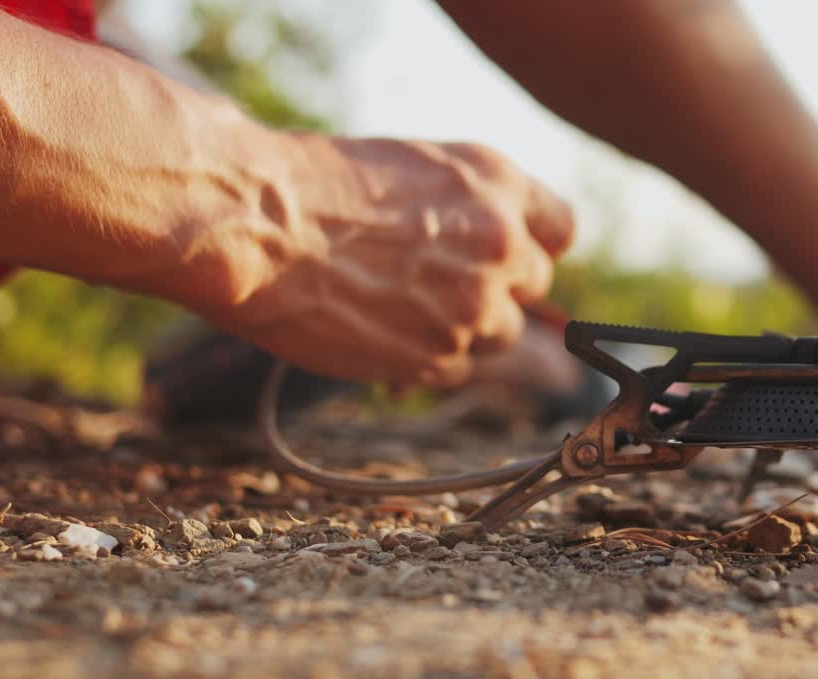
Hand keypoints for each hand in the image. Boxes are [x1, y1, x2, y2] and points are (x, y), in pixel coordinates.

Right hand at [197, 136, 573, 386]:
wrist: (257, 228)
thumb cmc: (316, 188)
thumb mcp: (414, 170)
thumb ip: (472, 210)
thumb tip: (508, 253)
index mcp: (497, 184)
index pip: (560, 231)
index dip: (530, 246)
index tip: (506, 257)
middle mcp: (501, 244)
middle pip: (535, 286)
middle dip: (497, 288)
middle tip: (438, 283)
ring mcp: (474, 306)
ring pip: (501, 334)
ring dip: (463, 328)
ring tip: (397, 304)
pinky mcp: (439, 356)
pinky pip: (457, 369)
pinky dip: (427, 359)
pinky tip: (378, 330)